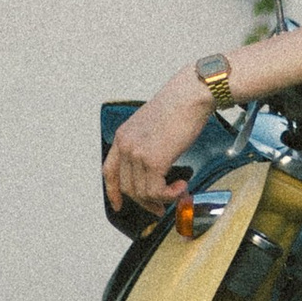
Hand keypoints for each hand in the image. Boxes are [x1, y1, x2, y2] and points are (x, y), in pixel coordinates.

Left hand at [106, 68, 214, 220]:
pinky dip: (170, 195)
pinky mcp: (153, 161)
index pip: (110, 171)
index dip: (113, 192)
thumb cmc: (179, 105)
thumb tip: (154, 169)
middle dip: (145, 201)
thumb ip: (146, 145)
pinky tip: (181, 186)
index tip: (118, 204)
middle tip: (160, 206)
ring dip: (161, 198)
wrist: (191, 94)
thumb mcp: (152, 125)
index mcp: (123, 136)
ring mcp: (137, 154)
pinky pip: (157, 191)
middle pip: (127, 187)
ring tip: (178, 190)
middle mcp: (126, 145)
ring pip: (143, 193)